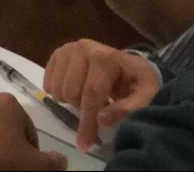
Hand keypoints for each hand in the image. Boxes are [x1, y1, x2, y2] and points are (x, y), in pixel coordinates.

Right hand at [44, 40, 158, 151]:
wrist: (130, 66)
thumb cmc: (138, 82)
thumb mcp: (145, 96)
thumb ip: (128, 109)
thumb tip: (101, 120)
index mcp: (105, 58)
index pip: (92, 93)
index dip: (87, 121)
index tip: (83, 144)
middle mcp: (83, 48)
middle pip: (71, 91)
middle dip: (81, 109)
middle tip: (96, 111)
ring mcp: (69, 49)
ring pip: (57, 87)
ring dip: (69, 101)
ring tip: (86, 100)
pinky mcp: (59, 53)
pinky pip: (48, 78)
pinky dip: (56, 91)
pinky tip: (71, 94)